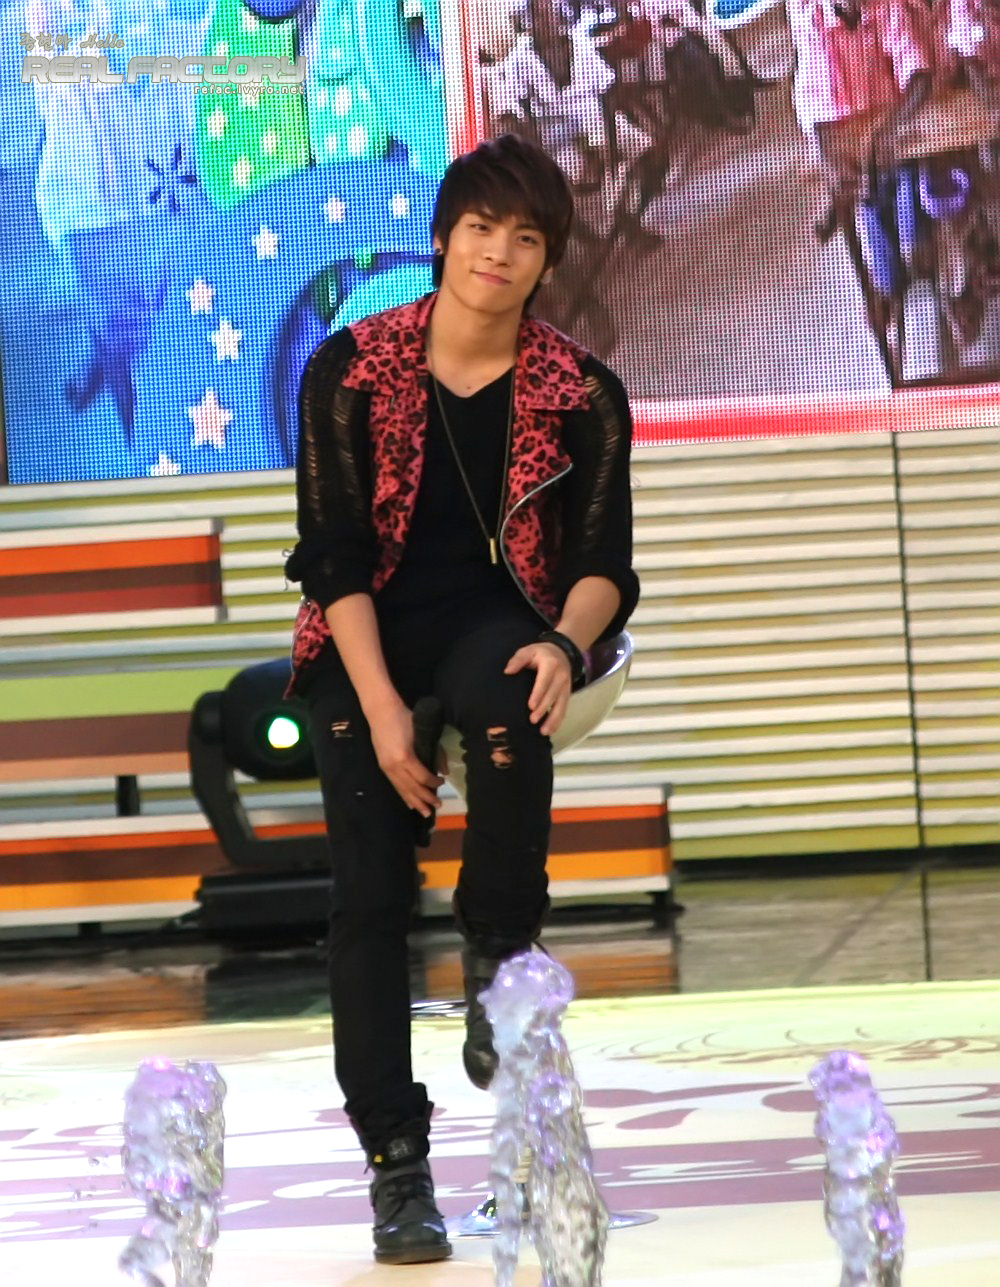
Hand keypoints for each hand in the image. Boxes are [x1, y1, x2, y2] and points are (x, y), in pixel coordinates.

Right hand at [367, 696, 443, 816]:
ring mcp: (386, 768)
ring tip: (425, 812)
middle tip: (437, 806)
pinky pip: (395, 785)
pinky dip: (403, 795)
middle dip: (426, 798)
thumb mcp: (423, 733)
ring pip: (402, 790)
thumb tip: (444, 771)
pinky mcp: (382, 767)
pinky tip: (409, 803)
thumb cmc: (404, 718)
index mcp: (405, 757)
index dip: (433, 783)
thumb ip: (436, 752)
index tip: (442, 783)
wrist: (381, 712)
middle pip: (412, 788)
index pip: (422, 777)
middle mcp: (394, 766)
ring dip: (415, 802)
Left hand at [504, 642, 571, 736]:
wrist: (562, 652)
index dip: (538, 693)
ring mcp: (566, 687)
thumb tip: (507, 671)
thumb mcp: (529, 650)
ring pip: (561, 705)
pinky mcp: (567, 694)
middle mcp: (561, 676)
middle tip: (533, 720)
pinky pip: (564, 709)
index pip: (544, 681)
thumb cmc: (540, 653)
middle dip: (543, 709)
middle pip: (552, 695)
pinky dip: (558, 721)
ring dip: (553, 719)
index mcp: (551, 664)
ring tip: (543, 731)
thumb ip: (518, 659)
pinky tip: (550, 730)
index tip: (531, 706)